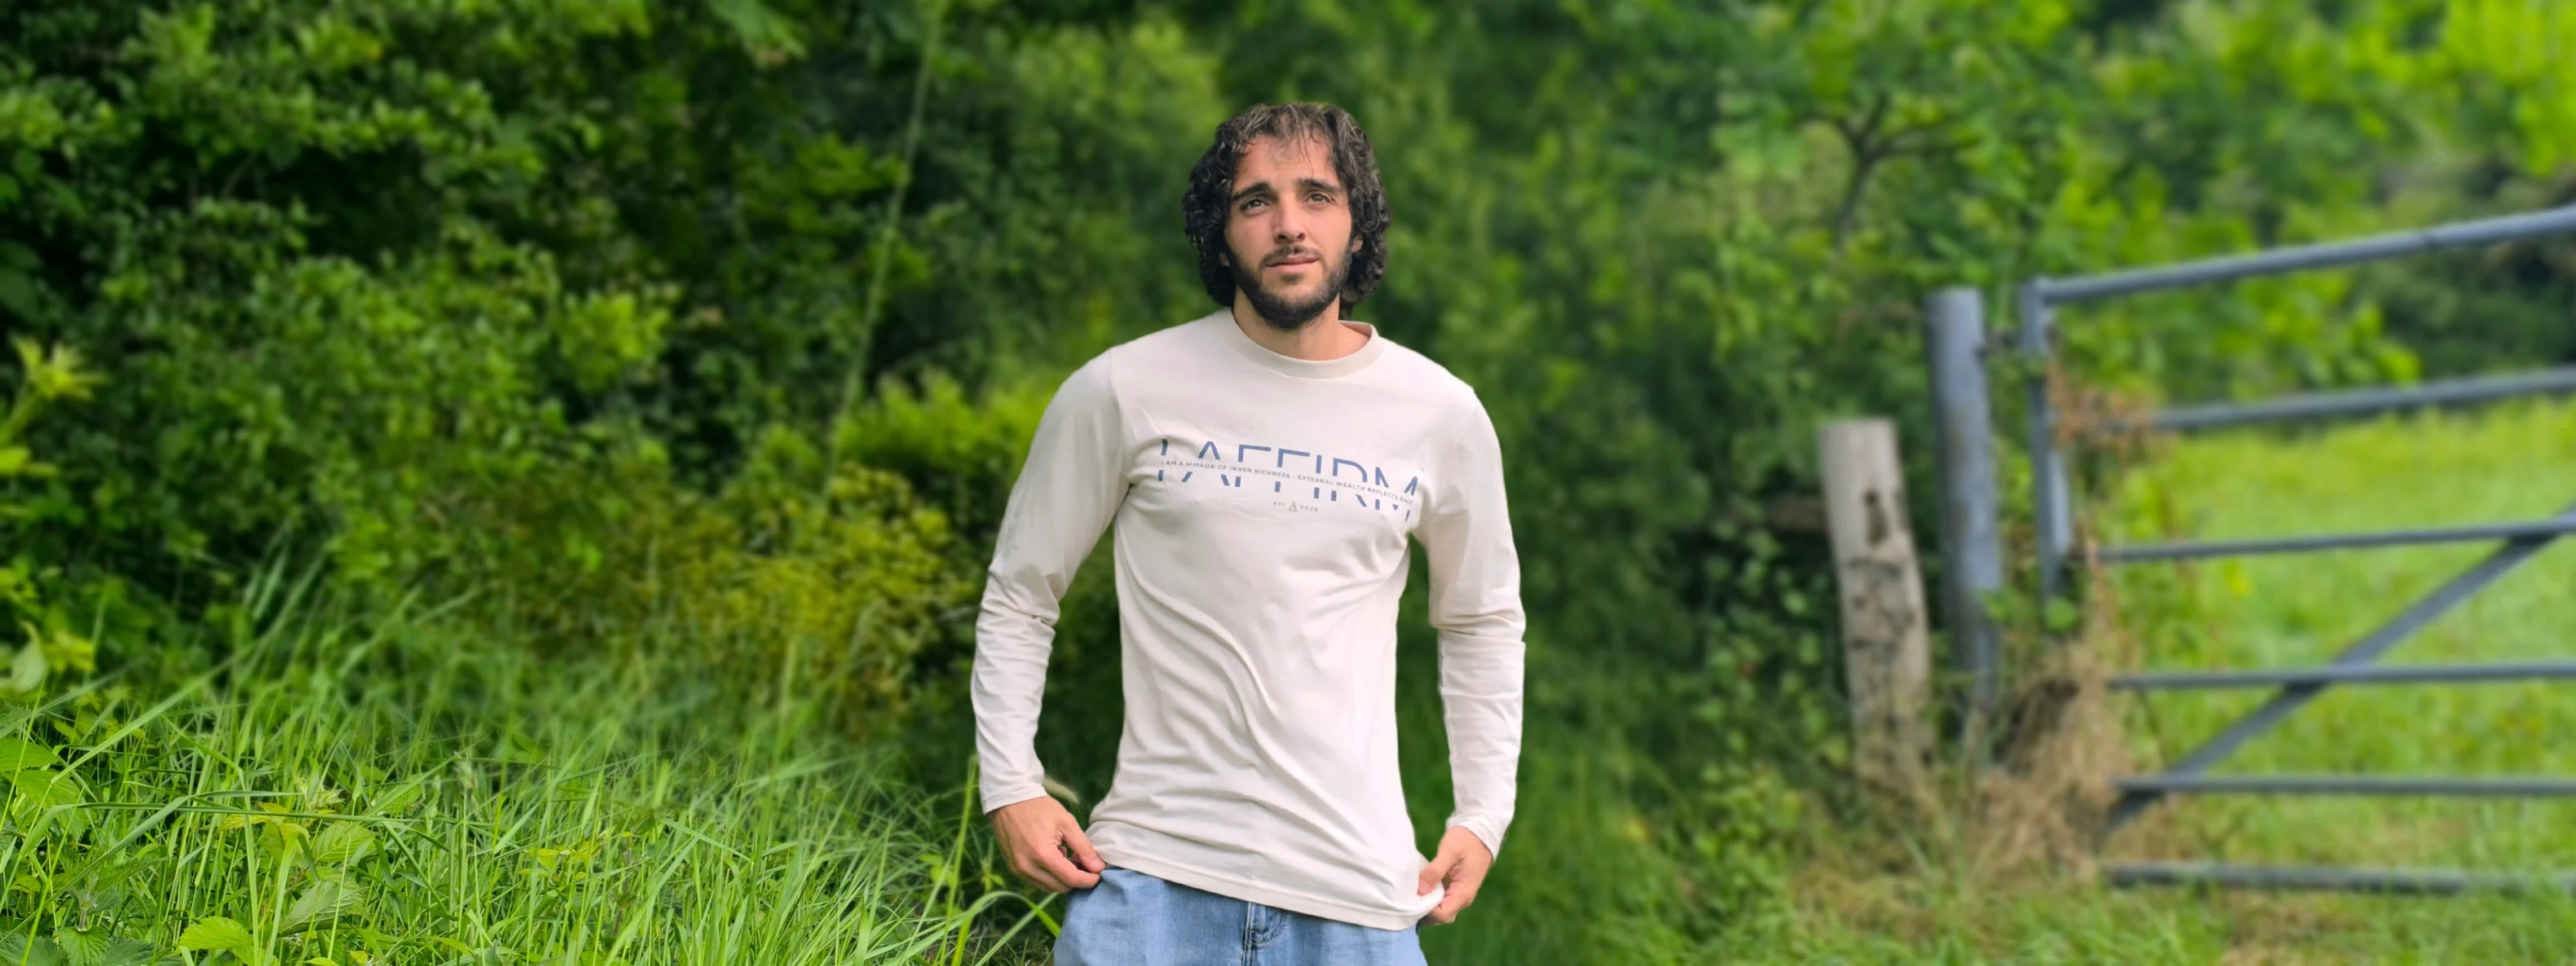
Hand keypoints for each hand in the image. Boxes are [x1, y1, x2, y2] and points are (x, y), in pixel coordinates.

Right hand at [990, 796, 1105, 892]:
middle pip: (1061, 887)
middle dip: (1075, 878)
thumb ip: (1084, 847)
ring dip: (1062, 878)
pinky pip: (1037, 881)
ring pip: (1049, 887)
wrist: (1009, 801)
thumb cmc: (1040, 808)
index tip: (1098, 874)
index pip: (1071, 879)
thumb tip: (1098, 867)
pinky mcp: (1013, 869)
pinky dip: (1049, 876)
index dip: (1088, 880)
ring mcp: (1018, 871)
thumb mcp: (1067, 823)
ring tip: (1065, 856)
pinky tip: (1052, 858)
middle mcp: (1028, 868)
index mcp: (1043, 855)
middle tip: (1081, 860)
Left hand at [1415, 825, 1492, 925]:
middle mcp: (1463, 898)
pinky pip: (1442, 901)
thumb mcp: (1449, 851)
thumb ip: (1435, 870)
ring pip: (1441, 910)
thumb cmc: (1466, 839)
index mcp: (1463, 893)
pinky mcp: (1455, 888)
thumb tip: (1420, 890)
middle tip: (1407, 898)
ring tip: (1411, 893)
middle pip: (1441, 917)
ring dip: (1426, 906)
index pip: (1442, 915)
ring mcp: (1459, 894)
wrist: (1480, 831)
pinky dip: (1430, 898)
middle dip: (1424, 912)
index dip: (1425, 911)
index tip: (1411, 899)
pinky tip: (1419, 888)